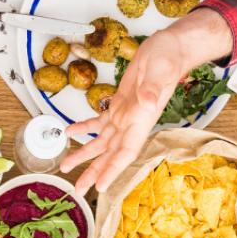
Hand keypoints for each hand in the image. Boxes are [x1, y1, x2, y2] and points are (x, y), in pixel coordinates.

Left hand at [60, 10, 229, 193]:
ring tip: (66, 166)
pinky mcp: (119, 104)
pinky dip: (83, 128)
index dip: (113, 170)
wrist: (170, 48)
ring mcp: (125, 115)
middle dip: (94, 172)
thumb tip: (145, 102)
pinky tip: (70, 132)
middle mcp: (133, 122)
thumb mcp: (160, 71)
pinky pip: (99, 121)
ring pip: (101, 142)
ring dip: (84, 154)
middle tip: (78, 189)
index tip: (100, 186)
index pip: (126, 152)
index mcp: (142, 119)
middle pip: (110, 154)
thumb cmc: (168, 58)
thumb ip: (152, 88)